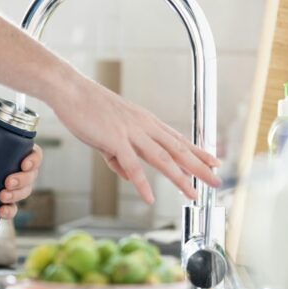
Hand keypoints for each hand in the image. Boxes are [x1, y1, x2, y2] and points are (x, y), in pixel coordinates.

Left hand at [0, 128, 42, 218]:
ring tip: (2, 197)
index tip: (24, 164)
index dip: (34, 159)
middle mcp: (10, 168)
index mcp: (8, 150)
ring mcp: (3, 186)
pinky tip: (1, 212)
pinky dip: (9, 212)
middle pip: (30, 176)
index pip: (32, 152)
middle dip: (24, 181)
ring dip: (18, 196)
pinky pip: (9, 208)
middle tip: (7, 183)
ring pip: (23, 192)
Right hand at [53, 77, 220, 203]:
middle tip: (217, 180)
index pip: (177, 138)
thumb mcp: (108, 133)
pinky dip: (141, 183)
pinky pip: (132, 165)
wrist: (70, 90)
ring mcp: (131, 132)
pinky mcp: (115, 139)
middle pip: (178, 149)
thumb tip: (127, 176)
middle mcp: (144, 126)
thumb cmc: (87, 108)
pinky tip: (149, 197)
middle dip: (200, 167)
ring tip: (192, 194)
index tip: (214, 161)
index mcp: (145, 121)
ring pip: (162, 159)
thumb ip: (118, 156)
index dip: (197, 151)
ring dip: (180, 178)